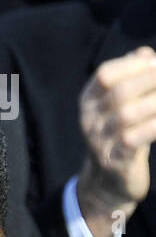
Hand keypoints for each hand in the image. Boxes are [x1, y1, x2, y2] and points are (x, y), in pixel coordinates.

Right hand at [76, 46, 155, 236]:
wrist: (110, 182)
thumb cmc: (123, 134)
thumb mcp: (122, 104)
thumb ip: (132, 76)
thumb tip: (146, 54)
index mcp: (88, 103)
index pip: (104, 74)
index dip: (132, 65)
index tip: (154, 63)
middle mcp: (89, 122)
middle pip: (119, 93)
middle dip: (150, 80)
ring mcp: (100, 143)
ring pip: (128, 115)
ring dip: (155, 101)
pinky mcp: (115, 161)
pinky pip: (136, 139)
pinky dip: (155, 125)